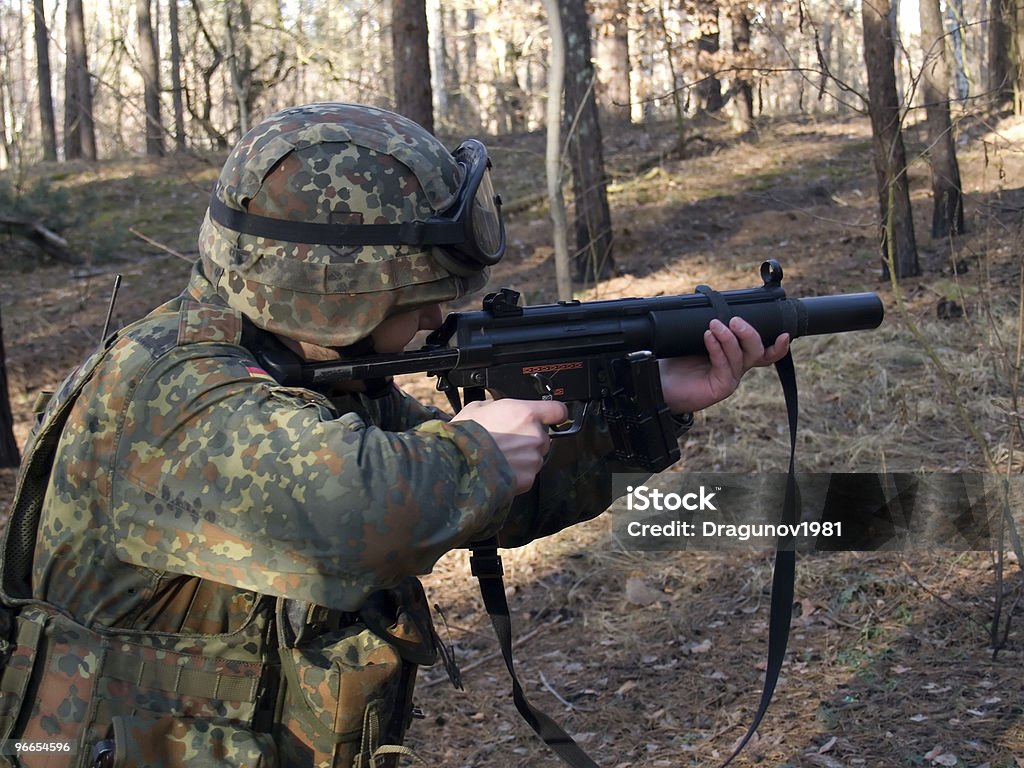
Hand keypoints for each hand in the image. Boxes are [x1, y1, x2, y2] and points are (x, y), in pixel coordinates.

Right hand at [451, 399, 569, 493]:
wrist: (457, 465)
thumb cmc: (465, 436)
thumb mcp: (477, 408)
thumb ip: (498, 406)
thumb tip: (499, 408)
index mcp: (526, 414)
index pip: (557, 410)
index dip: (553, 413)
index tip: (550, 415)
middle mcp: (536, 436)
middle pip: (542, 435)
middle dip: (528, 437)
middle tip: (506, 439)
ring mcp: (533, 460)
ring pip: (534, 456)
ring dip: (522, 456)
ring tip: (498, 456)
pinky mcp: (528, 479)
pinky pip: (527, 474)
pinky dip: (516, 473)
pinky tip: (498, 469)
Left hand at [658, 317, 789, 412]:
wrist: (661, 383)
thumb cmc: (677, 360)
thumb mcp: (696, 338)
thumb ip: (711, 324)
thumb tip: (713, 300)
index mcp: (736, 356)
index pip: (764, 351)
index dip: (778, 346)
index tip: (785, 333)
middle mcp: (737, 367)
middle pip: (757, 351)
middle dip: (749, 333)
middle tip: (734, 320)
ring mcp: (730, 378)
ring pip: (741, 357)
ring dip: (729, 338)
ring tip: (714, 325)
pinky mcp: (720, 388)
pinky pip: (724, 365)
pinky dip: (717, 348)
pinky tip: (709, 337)